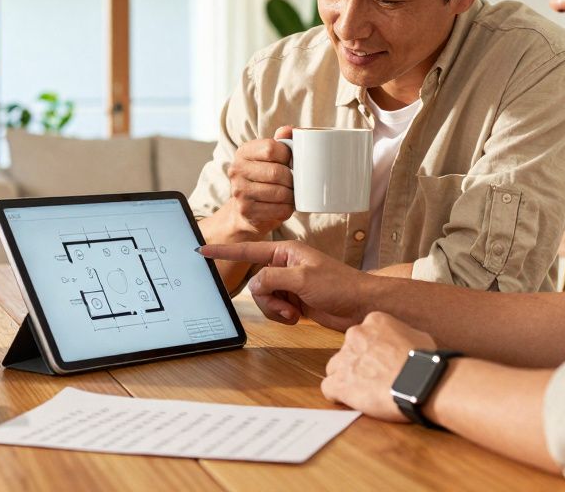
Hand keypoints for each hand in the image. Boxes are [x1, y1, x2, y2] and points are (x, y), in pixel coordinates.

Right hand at [198, 239, 372, 330]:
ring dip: (275, 310)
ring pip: (263, 299)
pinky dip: (282, 316)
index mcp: (286, 251)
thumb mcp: (303, 278)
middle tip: (286, 304)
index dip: (225, 251)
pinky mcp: (293, 301)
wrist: (361, 306)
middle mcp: (285, 266)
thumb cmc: (340, 285)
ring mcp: (288, 284)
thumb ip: (273, 278)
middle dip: (267, 299)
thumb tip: (255, 285)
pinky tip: (298, 317)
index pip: (249, 250)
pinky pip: (273, 309)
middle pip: (255, 283)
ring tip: (294, 313)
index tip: (203, 248)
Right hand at [219, 125, 295, 239]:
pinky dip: (288, 208)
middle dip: (292, 179)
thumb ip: (281, 141)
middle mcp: (236, 170)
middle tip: (295, 182)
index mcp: (243, 152)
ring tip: (292, 193)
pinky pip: (278, 209)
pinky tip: (285, 205)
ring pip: (279, 192)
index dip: (288, 155)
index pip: (271, 148)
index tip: (291, 162)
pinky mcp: (246, 210)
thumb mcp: (269, 157)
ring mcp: (239, 191)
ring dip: (292, 195)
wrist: (246, 209)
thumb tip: (289, 130)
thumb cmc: (263, 178)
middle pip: (276, 172)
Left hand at [321, 312, 436, 422]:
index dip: (370, 351)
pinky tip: (351, 401)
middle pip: (347, 351)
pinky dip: (338, 395)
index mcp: (374, 321)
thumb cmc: (425, 363)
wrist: (420, 383)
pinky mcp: (339, 382)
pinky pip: (328, 388)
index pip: (363, 335)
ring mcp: (345, 358)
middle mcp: (356, 335)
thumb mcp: (418, 336)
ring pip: (335, 368)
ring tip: (364, 392)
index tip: (379, 362)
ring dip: (346, 379)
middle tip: (374, 378)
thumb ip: (400, 335)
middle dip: (357, 364)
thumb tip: (401, 342)